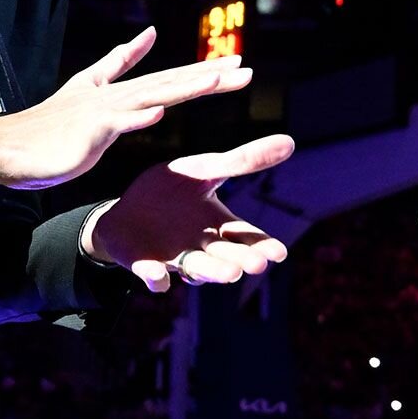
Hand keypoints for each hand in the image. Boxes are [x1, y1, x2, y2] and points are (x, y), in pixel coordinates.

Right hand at [0, 27, 251, 190]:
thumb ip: (118, 62)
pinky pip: (114, 125)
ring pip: (150, 97)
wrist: (7, 148)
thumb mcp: (88, 88)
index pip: (167, 79)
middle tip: (246, 69)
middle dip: (209, 76)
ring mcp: (100, 113)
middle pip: (169, 84)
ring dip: (184, 87)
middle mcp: (113, 97)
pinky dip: (136, 119)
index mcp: (116, 92)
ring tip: (216, 79)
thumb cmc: (48, 128)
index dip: (201, 71)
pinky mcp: (85, 133)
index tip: (236, 64)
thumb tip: (148, 32)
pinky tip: (158, 114)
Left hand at [85, 133, 294, 291]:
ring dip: (211, 272)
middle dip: (239, 260)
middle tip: (255, 265)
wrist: (127, 209)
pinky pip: (151, 273)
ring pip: (195, 268)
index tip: (279, 253)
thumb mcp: (206, 170)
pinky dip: (156, 277)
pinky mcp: (144, 264)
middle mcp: (201, 246)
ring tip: (229, 274)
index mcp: (217, 225)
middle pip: (224, 256)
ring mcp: (174, 258)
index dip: (262, 246)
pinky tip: (160, 277)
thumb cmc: (173, 191)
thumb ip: (242, 161)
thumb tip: (291, 141)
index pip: (245, 237)